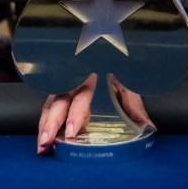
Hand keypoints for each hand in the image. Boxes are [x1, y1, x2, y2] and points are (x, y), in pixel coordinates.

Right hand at [36, 73, 153, 154]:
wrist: (109, 44)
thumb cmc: (118, 62)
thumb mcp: (129, 81)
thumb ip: (133, 103)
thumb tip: (146, 125)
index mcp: (92, 78)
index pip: (81, 98)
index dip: (75, 116)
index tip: (71, 133)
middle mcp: (75, 80)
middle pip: (59, 102)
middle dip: (51, 124)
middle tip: (46, 143)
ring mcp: (66, 83)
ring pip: (50, 103)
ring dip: (44, 124)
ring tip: (41, 145)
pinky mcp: (60, 86)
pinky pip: (49, 102)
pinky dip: (44, 118)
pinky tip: (42, 132)